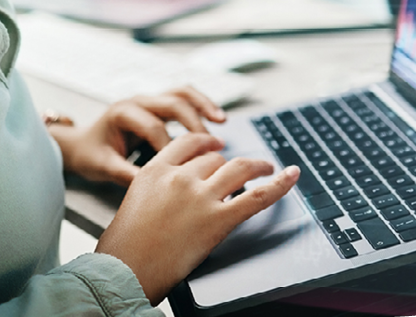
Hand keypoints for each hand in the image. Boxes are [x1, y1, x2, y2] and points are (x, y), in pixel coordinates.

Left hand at [45, 86, 225, 185]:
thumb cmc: (90, 153)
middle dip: (194, 123)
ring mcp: (149, 100)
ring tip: (221, 120)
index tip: (185, 169)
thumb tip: (154, 188)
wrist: (81, 143)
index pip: (153, 127)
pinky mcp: (157, 105)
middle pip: (172, 103)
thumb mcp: (103, 166)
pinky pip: (183, 97)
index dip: (171, 148)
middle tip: (212, 144)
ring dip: (203, 105)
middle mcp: (137, 101)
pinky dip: (200, 104)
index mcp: (122, 113)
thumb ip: (127, 175)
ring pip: (181, 93)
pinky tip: (216, 117)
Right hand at [95, 132, 299, 304]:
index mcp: (156, 170)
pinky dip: (279, 184)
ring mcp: (200, 197)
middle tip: (240, 172)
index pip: (190, 143)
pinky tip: (291, 175)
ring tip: (267, 167)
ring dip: (257, 165)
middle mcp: (180, 177)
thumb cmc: (124, 247)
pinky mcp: (218, 220)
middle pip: (215, 159)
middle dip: (227, 166)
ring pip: (238, 168)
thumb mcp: (134, 201)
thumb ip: (159, 188)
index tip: (217, 146)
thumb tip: (179, 191)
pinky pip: (257, 196)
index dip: (208, 143)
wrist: (123, 272)